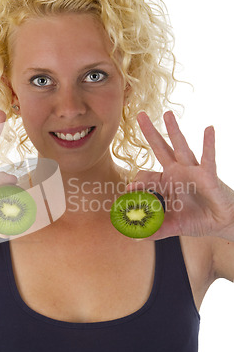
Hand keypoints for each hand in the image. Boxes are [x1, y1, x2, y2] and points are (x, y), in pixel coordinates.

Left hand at [125, 110, 233, 239]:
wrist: (221, 223)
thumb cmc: (198, 220)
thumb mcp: (173, 227)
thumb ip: (155, 231)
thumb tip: (135, 237)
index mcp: (167, 183)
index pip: (146, 175)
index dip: (137, 182)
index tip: (129, 190)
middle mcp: (178, 172)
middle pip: (161, 149)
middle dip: (150, 132)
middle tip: (139, 115)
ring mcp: (192, 171)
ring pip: (181, 147)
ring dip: (174, 130)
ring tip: (167, 114)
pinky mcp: (208, 175)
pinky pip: (208, 157)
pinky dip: (208, 144)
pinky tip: (208, 129)